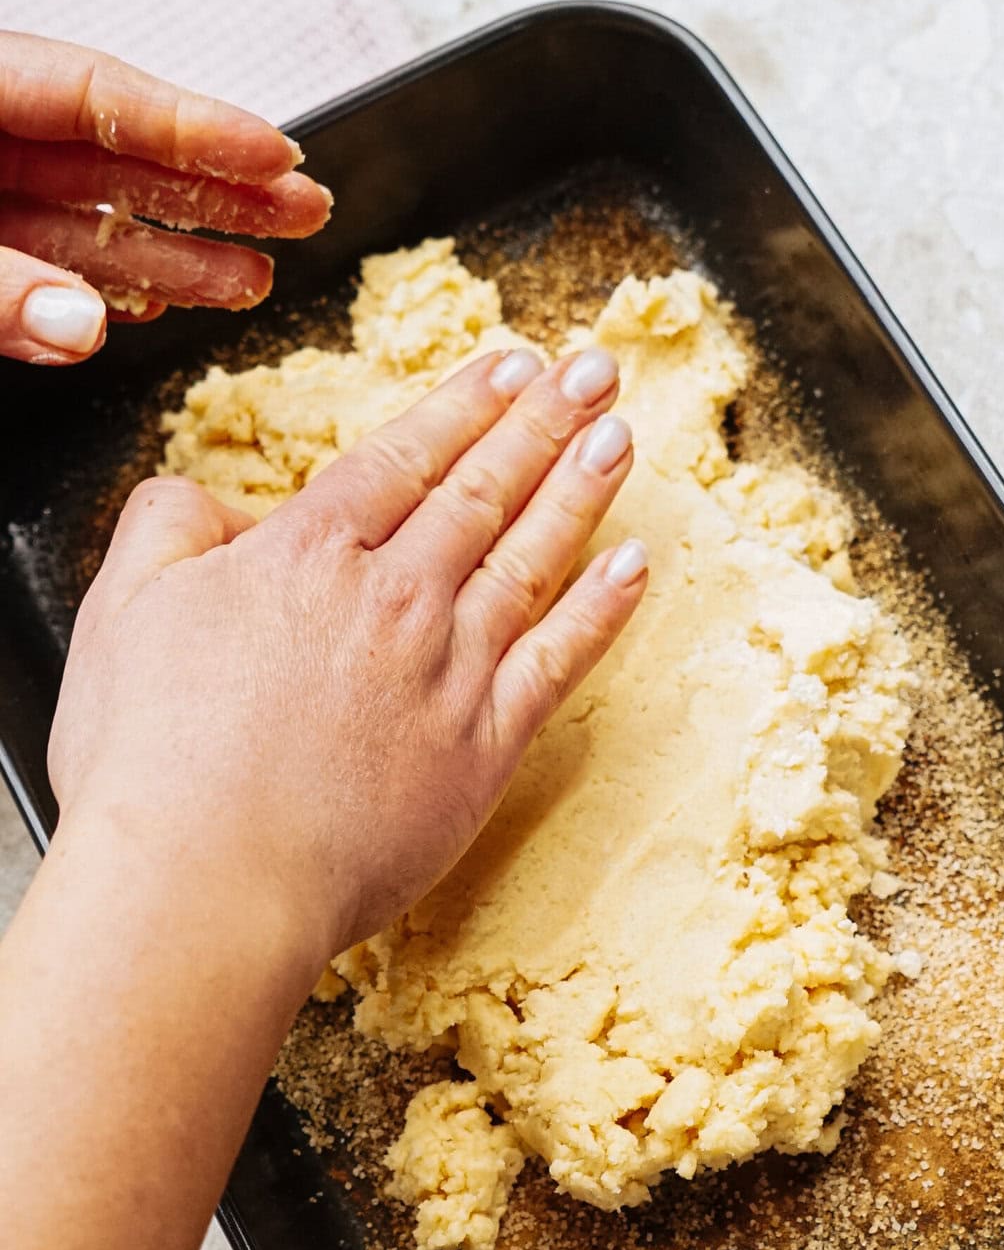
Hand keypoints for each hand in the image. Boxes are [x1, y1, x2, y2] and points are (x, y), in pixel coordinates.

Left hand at [0, 32, 330, 363]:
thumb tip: (80, 328)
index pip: (96, 93)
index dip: (193, 126)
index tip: (274, 153)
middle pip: (115, 157)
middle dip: (216, 189)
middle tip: (302, 210)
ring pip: (90, 225)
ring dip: (177, 259)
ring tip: (255, 280)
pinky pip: (46, 270)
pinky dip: (102, 292)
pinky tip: (160, 304)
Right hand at [48, 344, 644, 971]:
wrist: (207, 883)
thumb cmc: (153, 764)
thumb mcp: (124, 609)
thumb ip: (170, 527)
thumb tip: (214, 502)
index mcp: (309, 555)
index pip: (405, 457)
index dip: (465, 404)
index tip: (512, 366)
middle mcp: (393, 599)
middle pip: (482, 491)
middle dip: (545, 421)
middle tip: (593, 372)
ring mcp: (447, 673)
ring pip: (531, 560)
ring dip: (581, 491)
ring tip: (619, 436)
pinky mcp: (483, 750)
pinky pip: (559, 663)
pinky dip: (601, 610)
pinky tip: (634, 567)